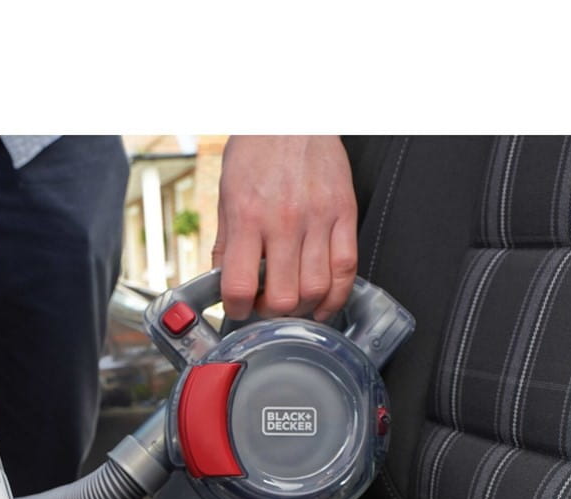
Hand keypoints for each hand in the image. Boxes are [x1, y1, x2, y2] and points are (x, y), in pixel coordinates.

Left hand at [213, 136, 357, 322]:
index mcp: (247, 217)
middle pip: (284, 297)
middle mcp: (284, 220)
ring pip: (316, 289)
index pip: (239, 286)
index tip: (237, 310)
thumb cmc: (257, 152)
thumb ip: (226, 245)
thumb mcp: (227, 197)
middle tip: (266, 307)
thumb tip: (224, 286)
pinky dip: (335, 296)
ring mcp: (318, 218)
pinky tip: (322, 303)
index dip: (237, 309)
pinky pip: (347, 269)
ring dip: (303, 309)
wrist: (292, 114)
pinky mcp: (345, 214)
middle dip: (272, 314)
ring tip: (292, 303)